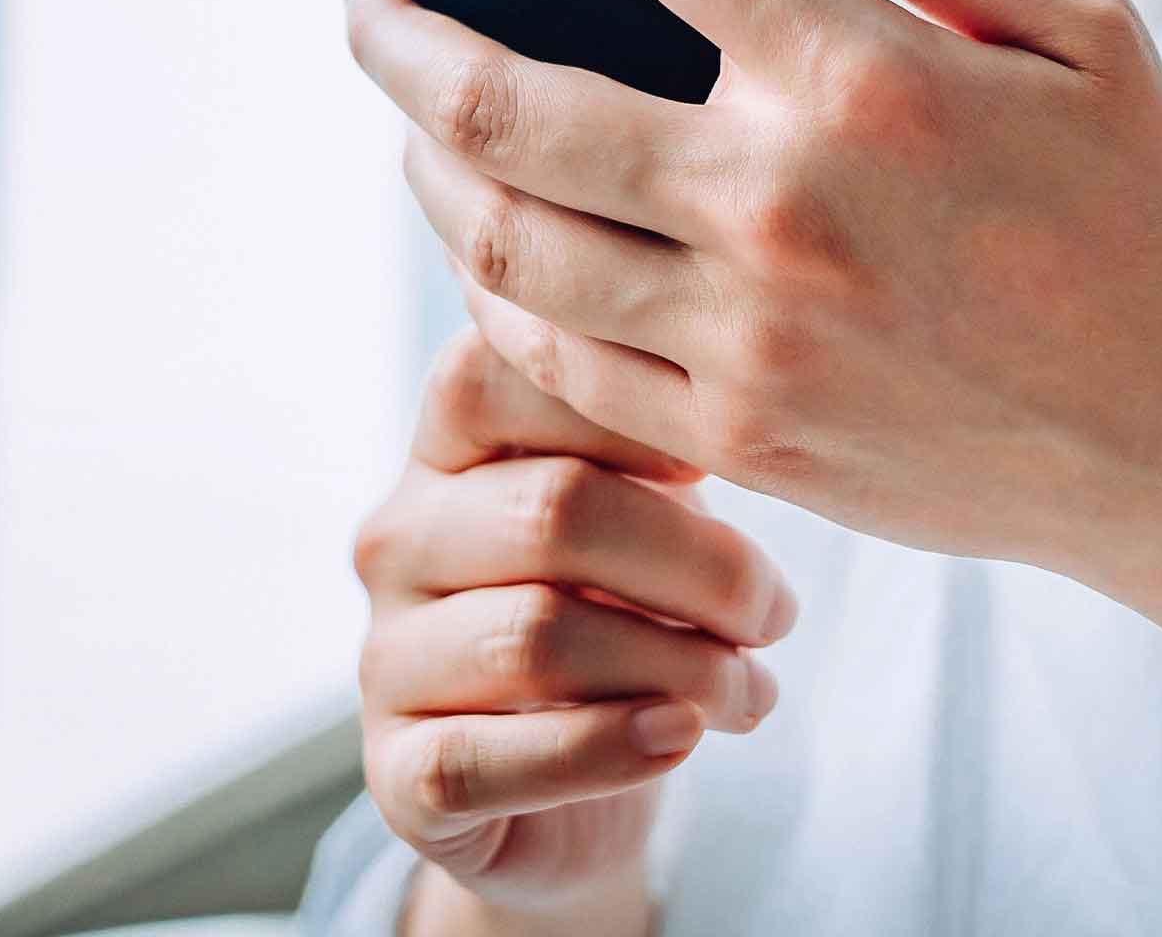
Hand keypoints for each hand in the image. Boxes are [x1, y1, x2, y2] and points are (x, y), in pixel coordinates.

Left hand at [346, 0, 1161, 708]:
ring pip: (502, 236)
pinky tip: (500, 230)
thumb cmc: (1141, 206)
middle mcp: (777, 208)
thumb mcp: (1082, 24)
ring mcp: (744, 338)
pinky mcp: (739, 435)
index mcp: (861, 75)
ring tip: (420, 100)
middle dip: (395, 25)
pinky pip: (553, 356)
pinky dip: (496, 279)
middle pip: (504, 98)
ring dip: (426, 153)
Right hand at [352, 328, 792, 928]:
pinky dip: (601, 751)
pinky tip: (677, 739)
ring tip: (750, 691)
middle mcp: (400, 537)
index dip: (627, 413)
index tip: (724, 459)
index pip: (503, 376)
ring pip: (531, 637)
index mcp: (450, 443)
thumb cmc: (623, 607)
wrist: (576, 785)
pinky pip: (484, 760)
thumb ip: (662, 453)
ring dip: (675, 667)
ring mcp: (386, 656)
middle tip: (775, 613)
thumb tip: (734, 419)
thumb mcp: (647, 511)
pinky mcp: (394, 773)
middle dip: (696, 565)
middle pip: (550, 512)